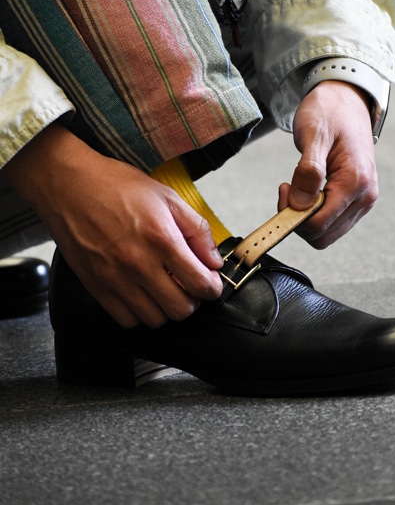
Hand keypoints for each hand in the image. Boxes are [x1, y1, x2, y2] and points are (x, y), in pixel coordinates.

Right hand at [3, 124, 222, 327]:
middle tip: (188, 287)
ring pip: (155, 320)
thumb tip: (214, 262)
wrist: (68, 185)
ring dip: (166, 308)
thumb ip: (198, 230)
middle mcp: (139, 263)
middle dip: (192, 301)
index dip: (212, 288)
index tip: (210, 284)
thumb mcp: (168, 197)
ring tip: (164, 289)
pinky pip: (126, 320)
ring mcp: (115, 278)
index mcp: (162, 238)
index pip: (200, 284)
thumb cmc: (117, 186)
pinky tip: (142, 294)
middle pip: (181, 310)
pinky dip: (139, 313)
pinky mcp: (96, 286)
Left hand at [278, 80, 378, 248]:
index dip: (292, 215)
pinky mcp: (357, 201)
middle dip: (298, 220)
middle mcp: (365, 197)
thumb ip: (308, 171)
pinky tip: (309, 191)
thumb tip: (300, 204)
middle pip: (322, 236)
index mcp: (356, 182)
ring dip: (306, 218)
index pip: (318, 223)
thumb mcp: (313, 134)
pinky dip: (314, 214)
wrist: (346, 100)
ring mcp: (363, 201)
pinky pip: (332, 223)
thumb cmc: (330, 112)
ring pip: (327, 234)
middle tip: (288, 190)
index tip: (283, 188)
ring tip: (299, 187)